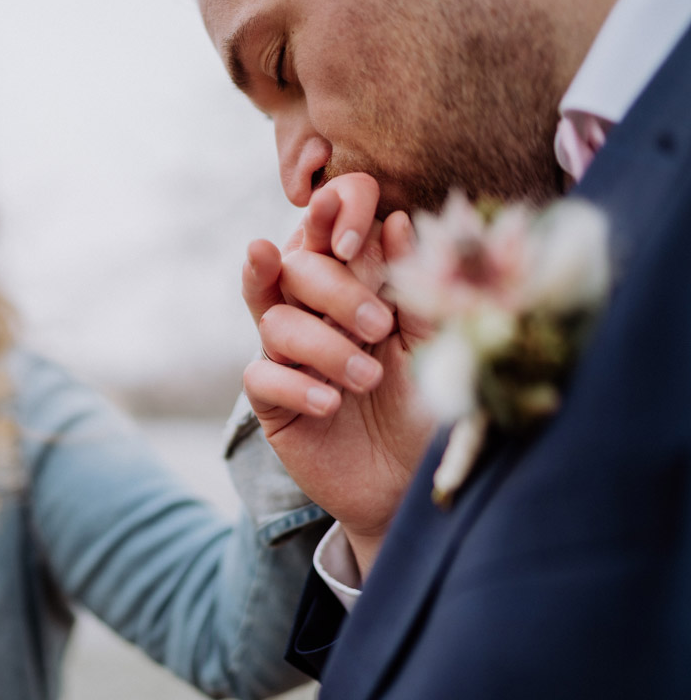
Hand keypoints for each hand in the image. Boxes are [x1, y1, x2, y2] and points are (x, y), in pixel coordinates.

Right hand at [241, 174, 435, 578]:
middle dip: (334, 290)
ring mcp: (288, 356)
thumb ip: (421, 287)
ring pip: (276, 322)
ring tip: (367, 380)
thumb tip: (399, 221)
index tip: (349, 225)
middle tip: (378, 326)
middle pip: (294, 269)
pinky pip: (261, 377)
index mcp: (354, 283)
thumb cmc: (429, 407)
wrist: (412, 486)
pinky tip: (330, 405)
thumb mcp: (437, 343)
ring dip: (324, 346)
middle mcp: (314, 311)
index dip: (329, 213)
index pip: (327, 229)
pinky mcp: (271, 401)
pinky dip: (296, 386)